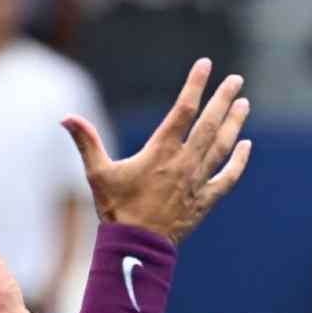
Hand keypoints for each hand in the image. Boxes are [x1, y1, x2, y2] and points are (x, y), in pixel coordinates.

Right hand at [64, 58, 251, 244]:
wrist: (136, 248)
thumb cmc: (115, 209)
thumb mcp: (98, 174)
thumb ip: (86, 142)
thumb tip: (66, 118)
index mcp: (161, 151)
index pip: (183, 109)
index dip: (195, 85)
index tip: (206, 64)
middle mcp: (184, 162)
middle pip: (209, 123)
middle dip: (223, 99)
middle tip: (236, 79)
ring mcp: (197, 181)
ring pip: (222, 146)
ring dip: (234, 124)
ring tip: (244, 104)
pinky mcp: (204, 201)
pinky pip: (227, 178)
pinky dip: (238, 161)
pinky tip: (245, 146)